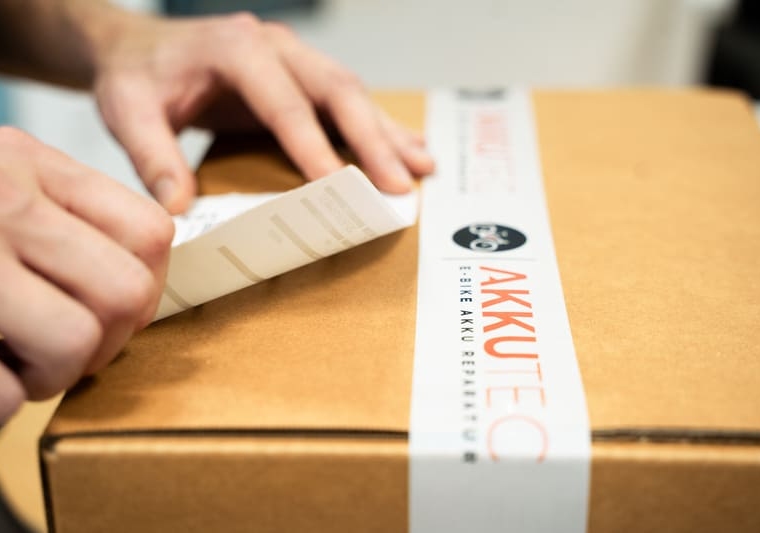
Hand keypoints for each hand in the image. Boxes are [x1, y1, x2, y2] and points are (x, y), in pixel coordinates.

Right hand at [0, 127, 173, 423]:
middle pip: (128, 291)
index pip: (149, 231)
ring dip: (56, 373)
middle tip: (68, 350)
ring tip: (20, 363)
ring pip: (77, 340)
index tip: (118, 311)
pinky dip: (3, 402)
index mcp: (30, 162)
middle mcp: (4, 199)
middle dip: (110, 339)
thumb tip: (142, 280)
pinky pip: (5, 394)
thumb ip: (67, 214)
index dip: (149, 286)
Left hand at [92, 11, 434, 213]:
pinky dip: (380, 127)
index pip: (284, 102)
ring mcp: (295, 58)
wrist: (138, 47)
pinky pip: (349, 100)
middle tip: (398, 184)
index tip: (337, 186)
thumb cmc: (136, 77)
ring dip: (387, 133)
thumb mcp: (126, 112)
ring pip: (353, 93)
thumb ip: (152, 156)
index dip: (312, 145)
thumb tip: (179, 210)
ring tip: (422, 168)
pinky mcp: (303, 77)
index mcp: (236, 50)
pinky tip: (408, 148)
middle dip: (371, 141)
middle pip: (337, 90)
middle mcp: (275, 47)